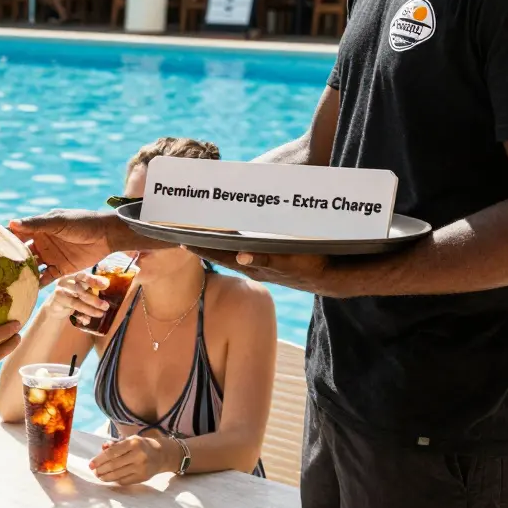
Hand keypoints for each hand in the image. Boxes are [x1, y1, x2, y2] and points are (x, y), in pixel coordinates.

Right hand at [9, 210, 167, 285]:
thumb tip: (11, 223)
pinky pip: (46, 278)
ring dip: (22, 274)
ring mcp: (51, 256)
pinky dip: (37, 284)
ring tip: (7, 284)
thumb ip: (35, 224)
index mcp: (39, 227)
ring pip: (32, 267)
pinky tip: (27, 291)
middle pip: (22, 252)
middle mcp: (42, 242)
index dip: (4, 240)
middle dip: (10, 260)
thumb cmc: (82, 223)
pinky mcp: (61, 269)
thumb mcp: (58, 222)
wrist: (107, 236)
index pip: (18, 233)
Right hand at [45, 272, 110, 324]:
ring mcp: (61, 289)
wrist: (55, 307)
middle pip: (82, 288)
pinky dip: (81, 313)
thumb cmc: (72, 298)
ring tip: (100, 314)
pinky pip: (72, 306)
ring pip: (77, 298)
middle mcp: (67, 280)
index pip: (85, 276)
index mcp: (75, 276)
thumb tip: (108, 292)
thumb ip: (92, 291)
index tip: (106, 284)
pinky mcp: (58, 299)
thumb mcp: (81, 293)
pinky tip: (87, 320)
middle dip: (94, 298)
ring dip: (90, 308)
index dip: (95, 279)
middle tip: (106, 306)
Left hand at [89, 435, 176, 485]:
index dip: (99, 459)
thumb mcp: (129, 440)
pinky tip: (110, 479)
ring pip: (118, 475)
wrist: (161, 455)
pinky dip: (115, 480)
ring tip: (99, 476)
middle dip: (101, 469)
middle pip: (114, 465)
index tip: (91, 464)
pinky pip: (125, 481)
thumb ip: (115, 444)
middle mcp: (138, 455)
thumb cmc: (141, 445)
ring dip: (106, 477)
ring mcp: (141, 468)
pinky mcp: (143, 477)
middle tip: (94, 471)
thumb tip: (102, 448)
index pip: (112, 452)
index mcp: (134, 443)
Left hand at [184, 247, 346, 296]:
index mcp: (251, 264)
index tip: (179, 239)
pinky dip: (231, 243)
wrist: (329, 276)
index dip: (200, 247)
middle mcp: (250, 265)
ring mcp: (258, 264)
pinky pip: (242, 250)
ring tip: (197, 231)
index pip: (218, 254)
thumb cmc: (309, 266)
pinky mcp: (266, 261)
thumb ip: (265, 259)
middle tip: (180, 231)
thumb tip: (241, 256)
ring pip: (229, 251)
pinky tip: (227, 237)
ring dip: (215, 242)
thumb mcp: (288, 261)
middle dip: (201, 242)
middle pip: (219, 252)